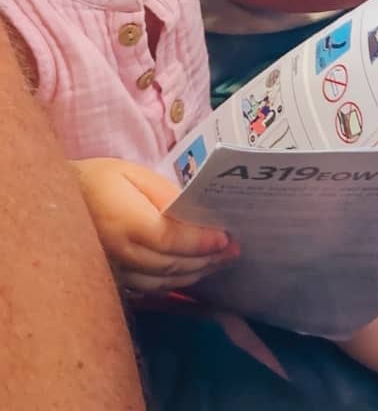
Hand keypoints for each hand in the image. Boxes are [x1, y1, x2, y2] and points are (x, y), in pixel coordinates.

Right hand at [72, 157, 238, 292]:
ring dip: (195, 273)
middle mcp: (121, 253)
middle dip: (207, 259)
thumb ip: (166, 195)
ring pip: (163, 281)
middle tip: (234, 251)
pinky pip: (150, 288)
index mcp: (127, 223)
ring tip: (219, 262)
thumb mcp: (135, 175)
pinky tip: (191, 272)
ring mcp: (116, 272)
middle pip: (173, 265)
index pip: (172, 240)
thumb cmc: (100, 180)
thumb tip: (197, 214)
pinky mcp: (113, 280)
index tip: (227, 239)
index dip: (201, 242)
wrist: (58, 200)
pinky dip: (174, 282)